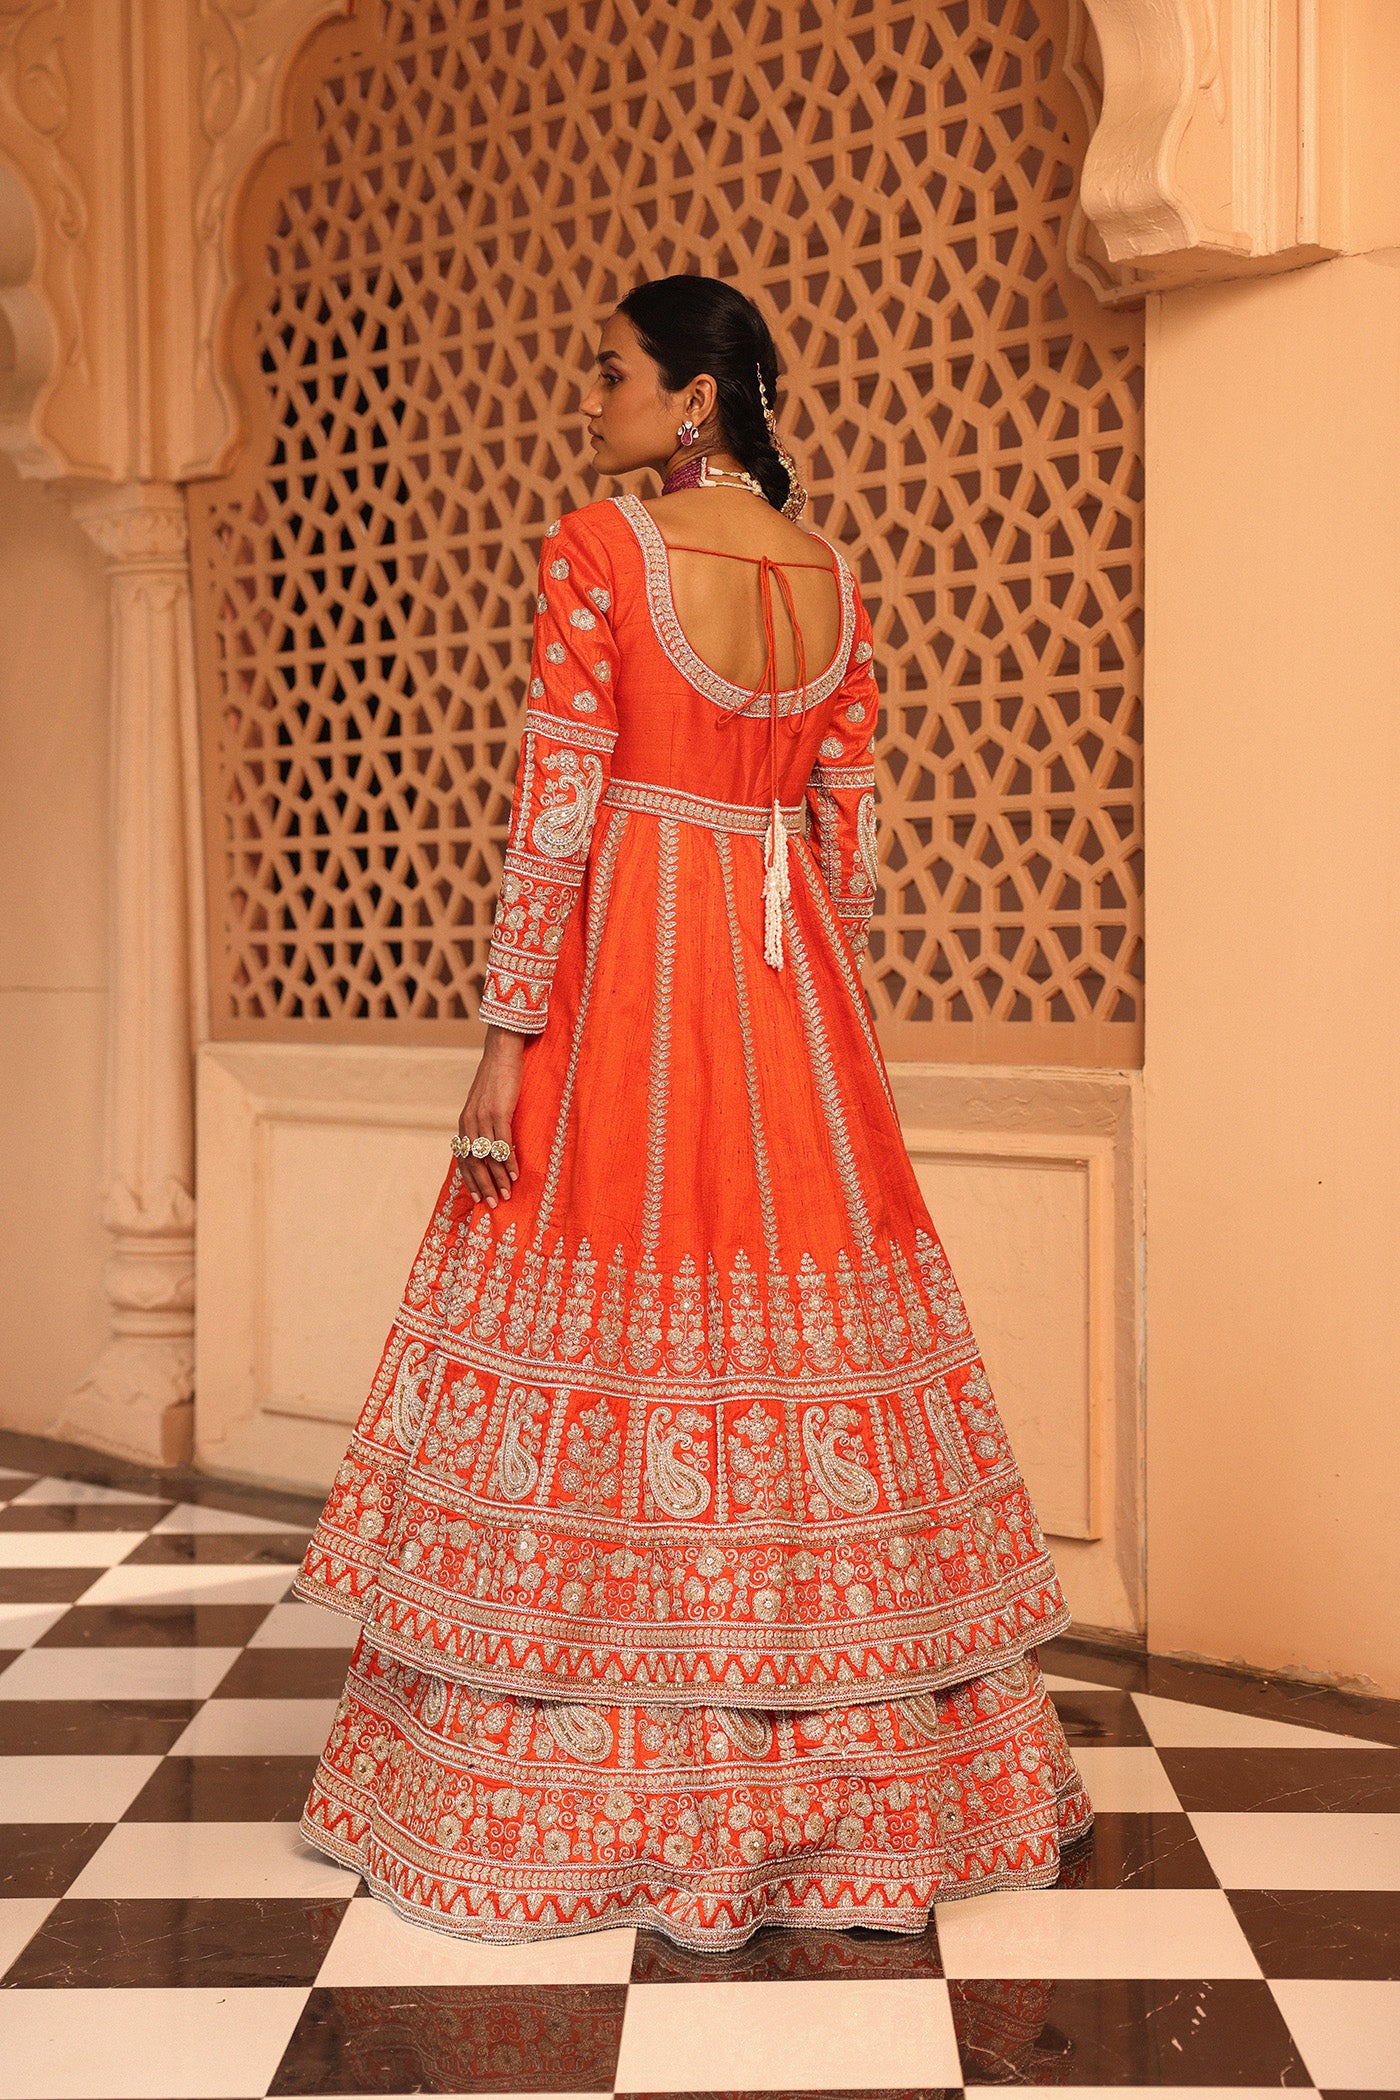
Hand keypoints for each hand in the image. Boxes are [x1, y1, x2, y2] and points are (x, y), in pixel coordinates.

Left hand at [456, 1028, 524, 1207]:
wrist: (501, 1053)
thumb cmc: (496, 1078)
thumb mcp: (484, 1102)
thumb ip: (483, 1122)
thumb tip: (490, 1143)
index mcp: (465, 1122)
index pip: (463, 1158)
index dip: (470, 1180)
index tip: (478, 1198)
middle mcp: (470, 1123)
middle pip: (473, 1162)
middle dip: (484, 1185)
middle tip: (494, 1203)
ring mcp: (483, 1118)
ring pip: (488, 1157)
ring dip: (498, 1178)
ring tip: (507, 1194)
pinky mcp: (499, 1112)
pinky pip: (502, 1144)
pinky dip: (508, 1161)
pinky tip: (514, 1174)